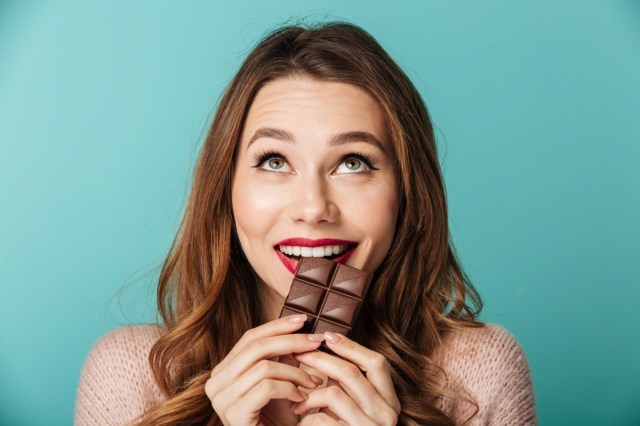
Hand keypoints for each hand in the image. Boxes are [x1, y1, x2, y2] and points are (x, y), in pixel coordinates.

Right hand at [204, 314, 324, 425]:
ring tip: (314, 381)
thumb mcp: (279, 385)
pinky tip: (302, 398)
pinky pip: (267, 387)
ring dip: (296, 371)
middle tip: (316, 341)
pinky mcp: (233, 413)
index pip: (250, 338)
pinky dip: (290, 388)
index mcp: (223, 372)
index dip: (278, 326)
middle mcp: (215, 383)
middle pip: (256, 347)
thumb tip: (298, 330)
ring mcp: (221, 399)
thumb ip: (281, 360)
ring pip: (264, 366)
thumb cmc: (276, 423)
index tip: (303, 319)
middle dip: (291, 341)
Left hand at [292, 332, 400, 424]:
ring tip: (295, 398)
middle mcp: (386, 414)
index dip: (352, 347)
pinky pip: (321, 420)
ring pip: (333, 394)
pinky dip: (306, 417)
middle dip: (319, 359)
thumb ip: (348, 384)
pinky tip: (299, 421)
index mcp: (390, 400)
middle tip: (297, 353)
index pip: (378, 364)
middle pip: (350, 374)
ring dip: (308, 393)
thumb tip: (320, 346)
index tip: (327, 335)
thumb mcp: (358, 408)